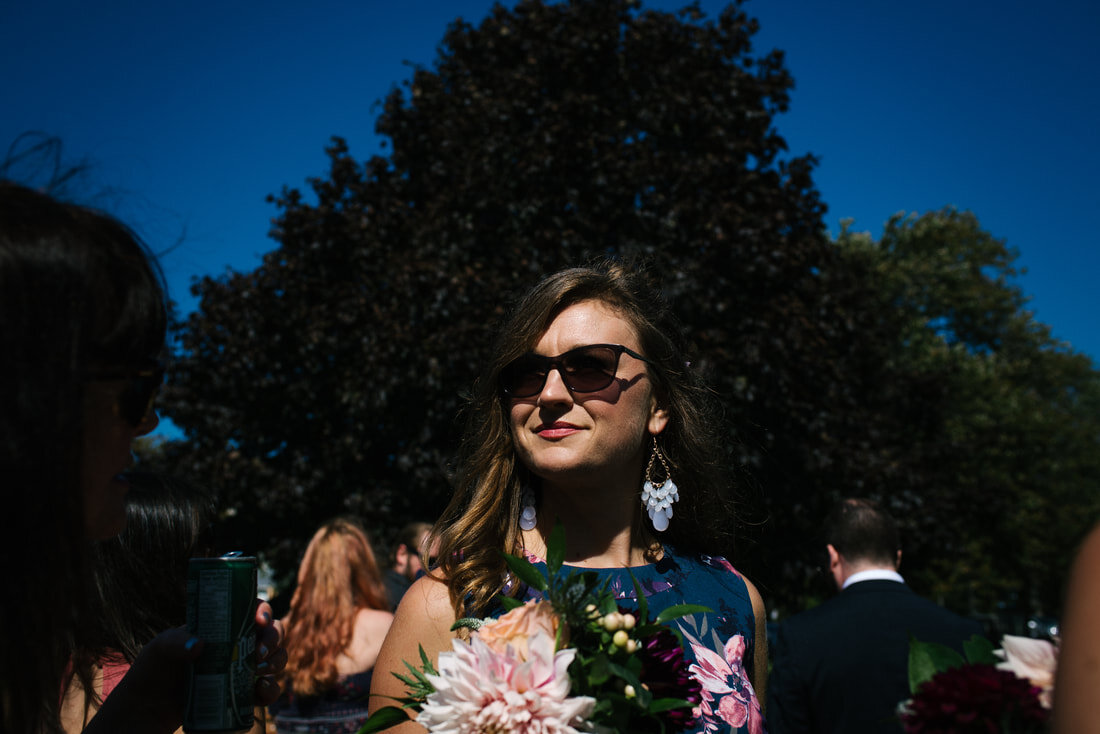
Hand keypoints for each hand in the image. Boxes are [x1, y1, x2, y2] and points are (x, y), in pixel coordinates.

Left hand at [85, 600, 286, 733]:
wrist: (150, 708)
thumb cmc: (154, 670)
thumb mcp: (159, 649)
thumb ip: (174, 642)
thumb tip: (199, 645)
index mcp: (222, 625)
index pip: (251, 609)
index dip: (263, 610)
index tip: (259, 621)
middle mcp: (238, 643)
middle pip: (272, 631)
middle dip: (274, 637)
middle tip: (259, 651)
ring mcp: (242, 668)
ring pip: (276, 657)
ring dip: (277, 660)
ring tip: (260, 669)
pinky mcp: (242, 693)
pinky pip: (268, 689)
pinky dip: (272, 690)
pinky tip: (261, 690)